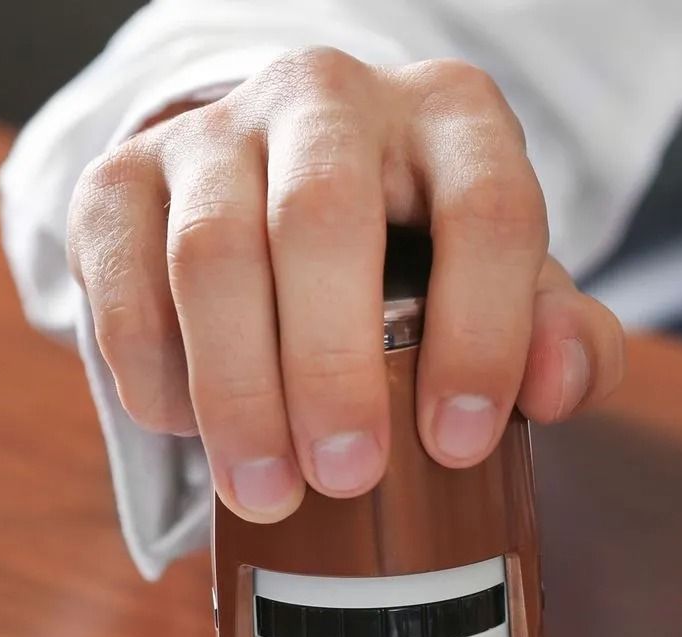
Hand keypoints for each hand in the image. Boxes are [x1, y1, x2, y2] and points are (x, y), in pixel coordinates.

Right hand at [65, 48, 624, 521]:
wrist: (272, 194)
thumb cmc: (412, 259)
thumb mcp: (504, 289)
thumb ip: (558, 339)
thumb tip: (559, 385)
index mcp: (450, 117)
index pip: (485, 209)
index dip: (479, 334)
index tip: (458, 445)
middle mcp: (329, 98)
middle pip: (323, 219)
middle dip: (334, 365)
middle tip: (347, 476)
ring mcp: (216, 132)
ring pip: (212, 251)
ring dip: (236, 388)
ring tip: (266, 492)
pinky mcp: (121, 178)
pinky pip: (125, 277)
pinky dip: (154, 369)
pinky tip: (186, 430)